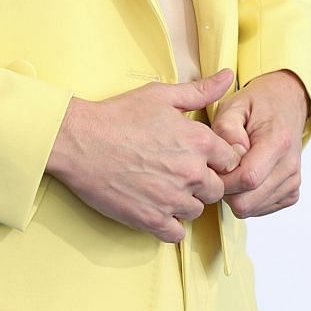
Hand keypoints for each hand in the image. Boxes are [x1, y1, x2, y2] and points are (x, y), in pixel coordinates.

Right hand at [45, 68, 242, 242]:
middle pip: (217, 189)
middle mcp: (191, 172)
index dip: (217, 159)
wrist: (79, 141)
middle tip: (179, 173)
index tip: (200, 158)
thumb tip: (228, 77)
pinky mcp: (151, 219)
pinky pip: (177, 234)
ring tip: (164, 188)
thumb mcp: (161, 95)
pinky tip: (156, 207)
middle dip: (203, 182)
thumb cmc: (118, 115)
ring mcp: (172, 199)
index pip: (231, 161)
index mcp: (199, 141)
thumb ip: (200, 91)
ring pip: (197, 211)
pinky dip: (169, 224)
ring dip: (186, 203)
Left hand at [210, 70, 308, 218]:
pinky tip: (246, 177)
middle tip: (223, 168)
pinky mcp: (291, 193)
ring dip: (236, 194)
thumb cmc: (258, 105)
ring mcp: (293, 182)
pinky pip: (260, 209)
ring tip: (235, 169)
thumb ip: (227, 130)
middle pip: (247, 202)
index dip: (223, 178)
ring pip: (251, 209)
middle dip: (226, 190)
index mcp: (278, 142)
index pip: (247, 179)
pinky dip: (248, 198)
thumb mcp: (234, 106)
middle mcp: (290, 166)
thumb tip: (230, 158)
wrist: (286, 104)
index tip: (216, 165)